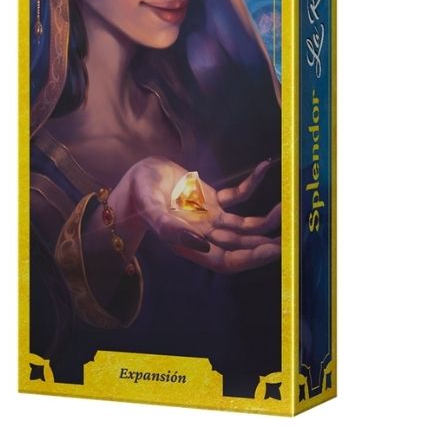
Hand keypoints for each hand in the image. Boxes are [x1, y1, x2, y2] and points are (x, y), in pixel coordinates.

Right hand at [123, 157, 280, 272]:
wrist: (138, 179)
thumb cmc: (140, 194)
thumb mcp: (150, 208)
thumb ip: (170, 227)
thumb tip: (201, 244)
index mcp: (191, 244)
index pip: (227, 260)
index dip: (250, 258)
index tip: (272, 250)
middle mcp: (205, 235)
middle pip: (241, 245)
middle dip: (265, 243)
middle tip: (291, 236)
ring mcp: (211, 217)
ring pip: (243, 225)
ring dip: (264, 221)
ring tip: (285, 210)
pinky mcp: (213, 199)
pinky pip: (237, 194)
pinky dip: (252, 183)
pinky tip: (264, 167)